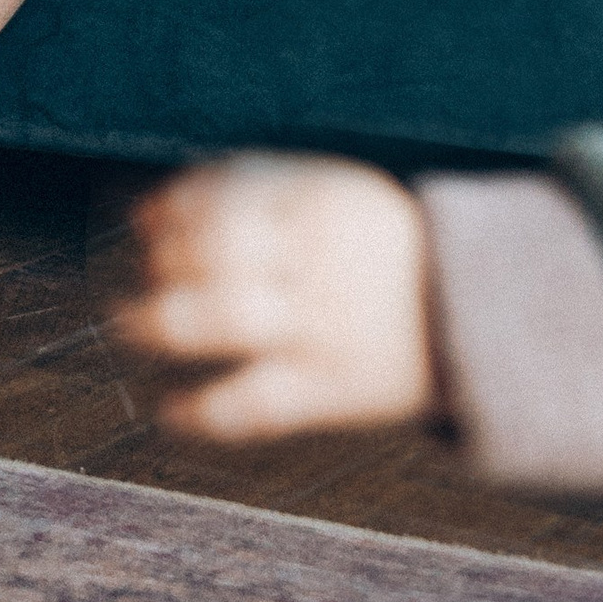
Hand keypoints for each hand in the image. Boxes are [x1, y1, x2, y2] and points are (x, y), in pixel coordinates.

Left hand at [114, 155, 439, 440]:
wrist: (476, 310)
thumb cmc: (374, 244)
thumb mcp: (332, 191)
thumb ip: (247, 189)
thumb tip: (144, 211)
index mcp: (317, 200)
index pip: (222, 198)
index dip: (171, 210)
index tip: (146, 223)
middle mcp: (316, 259)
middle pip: (214, 252)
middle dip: (163, 262)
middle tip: (147, 275)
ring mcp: (324, 325)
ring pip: (225, 318)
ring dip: (159, 323)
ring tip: (125, 324)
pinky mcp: (333, 389)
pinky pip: (257, 403)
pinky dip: (204, 412)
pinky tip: (169, 413)